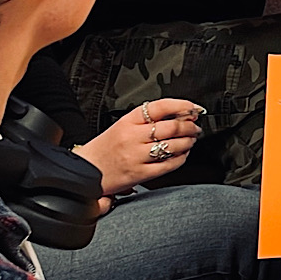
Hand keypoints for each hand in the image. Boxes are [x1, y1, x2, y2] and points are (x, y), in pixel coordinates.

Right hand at [75, 99, 202, 194]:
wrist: (85, 171)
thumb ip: (146, 119)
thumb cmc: (105, 148)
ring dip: (188, 142)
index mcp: (128, 121)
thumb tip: (178, 113)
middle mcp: (132, 137)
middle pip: (172, 126)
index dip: (182, 106)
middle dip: (190, 126)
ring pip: (173, 145)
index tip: (194, 108)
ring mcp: (136, 156)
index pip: (160, 107)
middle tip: (195, 127)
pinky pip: (168, 165)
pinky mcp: (139, 174)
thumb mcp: (122, 125)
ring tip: (191, 140)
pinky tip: (182, 155)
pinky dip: (180, 159)